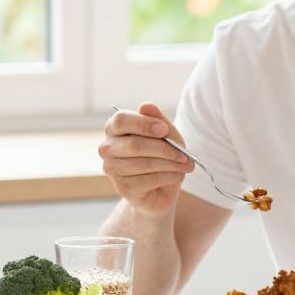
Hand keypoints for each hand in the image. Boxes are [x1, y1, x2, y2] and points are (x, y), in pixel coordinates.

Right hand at [100, 101, 193, 217]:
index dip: (143, 124)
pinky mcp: (122, 187)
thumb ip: (158, 120)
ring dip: (171, 164)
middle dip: (164, 149)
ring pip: (144, 164)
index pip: (121, 120)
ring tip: (187, 165)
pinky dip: (169, 176)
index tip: (164, 130)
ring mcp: (111, 169)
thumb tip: (146, 105)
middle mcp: (108, 148)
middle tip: (185, 154)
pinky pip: (148, 180)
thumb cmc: (161, 155)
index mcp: (115, 128)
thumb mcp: (166, 135)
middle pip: (134, 145)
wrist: (161, 188)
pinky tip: (178, 175)